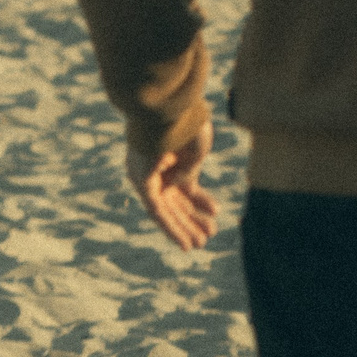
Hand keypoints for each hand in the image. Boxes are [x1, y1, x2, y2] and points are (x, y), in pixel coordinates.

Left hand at [124, 116, 219, 250]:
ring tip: (199, 244)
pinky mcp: (141, 182)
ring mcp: (145, 174)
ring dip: (182, 228)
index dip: (200, 200)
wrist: (167, 111)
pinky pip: (157, 213)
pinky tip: (185, 243)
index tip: (216, 212)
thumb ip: (190, 171)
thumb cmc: (184, 124)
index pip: (185, 183)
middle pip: (174, 199)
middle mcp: (155, 166)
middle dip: (192, 219)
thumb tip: (183, 187)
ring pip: (165, 209)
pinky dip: (172, 228)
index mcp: (171, 154)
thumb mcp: (195, 151)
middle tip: (208, 235)